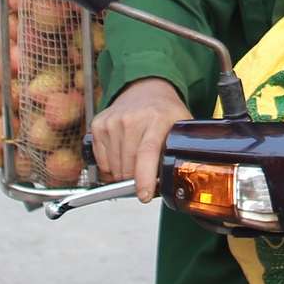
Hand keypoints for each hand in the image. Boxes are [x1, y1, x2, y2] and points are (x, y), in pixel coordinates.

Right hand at [92, 77, 189, 198]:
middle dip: (136, 181)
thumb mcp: (181, 125)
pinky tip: (122, 155)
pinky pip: (101, 161)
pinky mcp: (98, 125)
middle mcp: (131, 119)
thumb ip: (184, 149)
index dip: (144, 178)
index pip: (146, 153)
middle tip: (146, 178)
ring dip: (124, 175)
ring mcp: (112, 122)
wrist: (144, 88)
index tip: (145, 195)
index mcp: (156, 120)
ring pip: (113, 168)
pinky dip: (111, 166)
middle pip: (128, 167)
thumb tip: (186, 176)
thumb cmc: (165, 112)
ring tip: (135, 164)